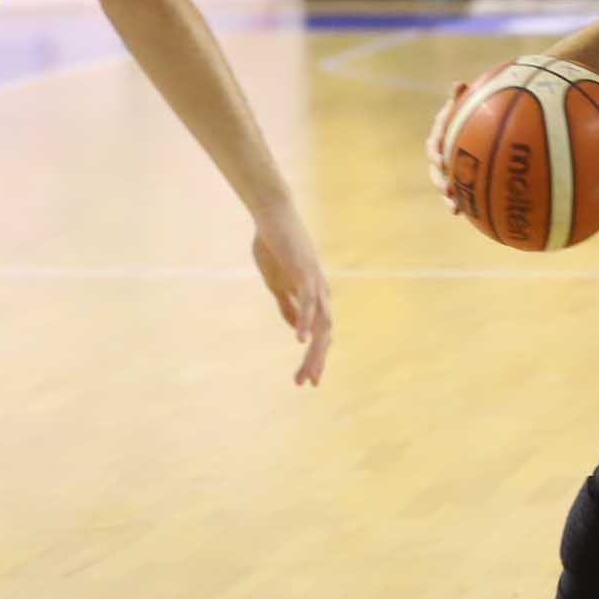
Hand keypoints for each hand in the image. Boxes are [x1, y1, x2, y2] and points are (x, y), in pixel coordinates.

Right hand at [251, 213, 331, 385]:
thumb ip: (287, 305)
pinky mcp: (305, 271)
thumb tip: (296, 329)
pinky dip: (306, 322)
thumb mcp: (277, 283)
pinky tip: (301, 340)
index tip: (307, 379)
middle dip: (317, 360)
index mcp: (313, 295)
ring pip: (321, 323)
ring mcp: (315, 281)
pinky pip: (308, 301)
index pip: (320, 332)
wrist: (272, 215)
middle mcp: (320, 291)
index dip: (315, 356)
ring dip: (314, 350)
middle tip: (309, 383)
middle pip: (325, 333)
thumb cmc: (274, 246)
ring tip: (307, 371)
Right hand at [424, 69, 499, 206]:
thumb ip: (462, 98)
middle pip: (435, 168)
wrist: (484, 120)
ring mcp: (450, 164)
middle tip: (448, 188)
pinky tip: (463, 213)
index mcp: (443, 133)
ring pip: (443, 182)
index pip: (434, 142)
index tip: (441, 160)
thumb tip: (457, 84)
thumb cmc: (477, 107)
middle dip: (439, 180)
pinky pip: (457, 190)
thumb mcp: (470, 102)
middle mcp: (443, 150)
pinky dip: (459, 202)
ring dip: (446, 194)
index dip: (436, 152)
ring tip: (453, 206)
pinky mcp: (460, 175)